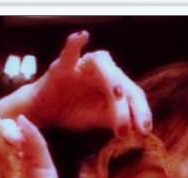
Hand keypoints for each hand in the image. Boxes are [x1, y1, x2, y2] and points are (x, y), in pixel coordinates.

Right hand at [0, 31, 151, 137]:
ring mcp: (83, 66)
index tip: (144, 131)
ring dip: (112, 79)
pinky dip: (75, 42)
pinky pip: (69, 51)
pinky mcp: (62, 66)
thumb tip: (138, 130)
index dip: (141, 112)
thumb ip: (116, 121)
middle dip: (129, 106)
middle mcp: (104, 72)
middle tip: (131, 127)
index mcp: (115, 84)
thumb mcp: (98, 120)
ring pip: (104, 66)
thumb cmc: (72, 112)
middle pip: (123, 82)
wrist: (43, 112)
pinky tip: (82, 37)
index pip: (134, 95)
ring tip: (117, 95)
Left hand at [0, 115, 61, 177]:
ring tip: (6, 126)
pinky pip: (41, 149)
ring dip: (15, 130)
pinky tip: (24, 124)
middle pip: (10, 141)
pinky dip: (34, 135)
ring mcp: (33, 167)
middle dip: (2, 130)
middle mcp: (16, 165)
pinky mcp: (47, 171)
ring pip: (25, 142)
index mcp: (0, 170)